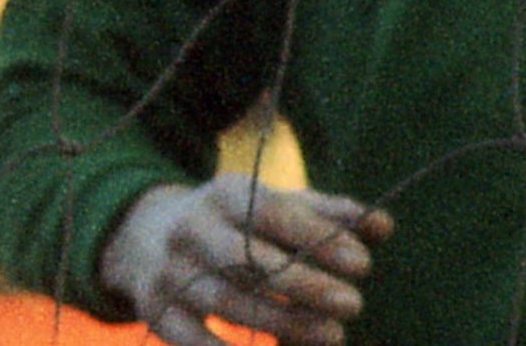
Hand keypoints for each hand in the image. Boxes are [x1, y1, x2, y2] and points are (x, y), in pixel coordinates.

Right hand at [99, 174, 395, 345]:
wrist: (143, 237)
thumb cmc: (232, 224)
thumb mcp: (272, 207)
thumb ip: (327, 215)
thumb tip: (383, 224)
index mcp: (225, 194)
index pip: (274, 212)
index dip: (318, 237)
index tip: (363, 262)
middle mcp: (192, 229)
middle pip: (249, 259)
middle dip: (305, 284)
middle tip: (354, 304)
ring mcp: (171, 272)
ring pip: (228, 301)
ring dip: (284, 322)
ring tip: (334, 335)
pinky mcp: (157, 311)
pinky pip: (193, 339)